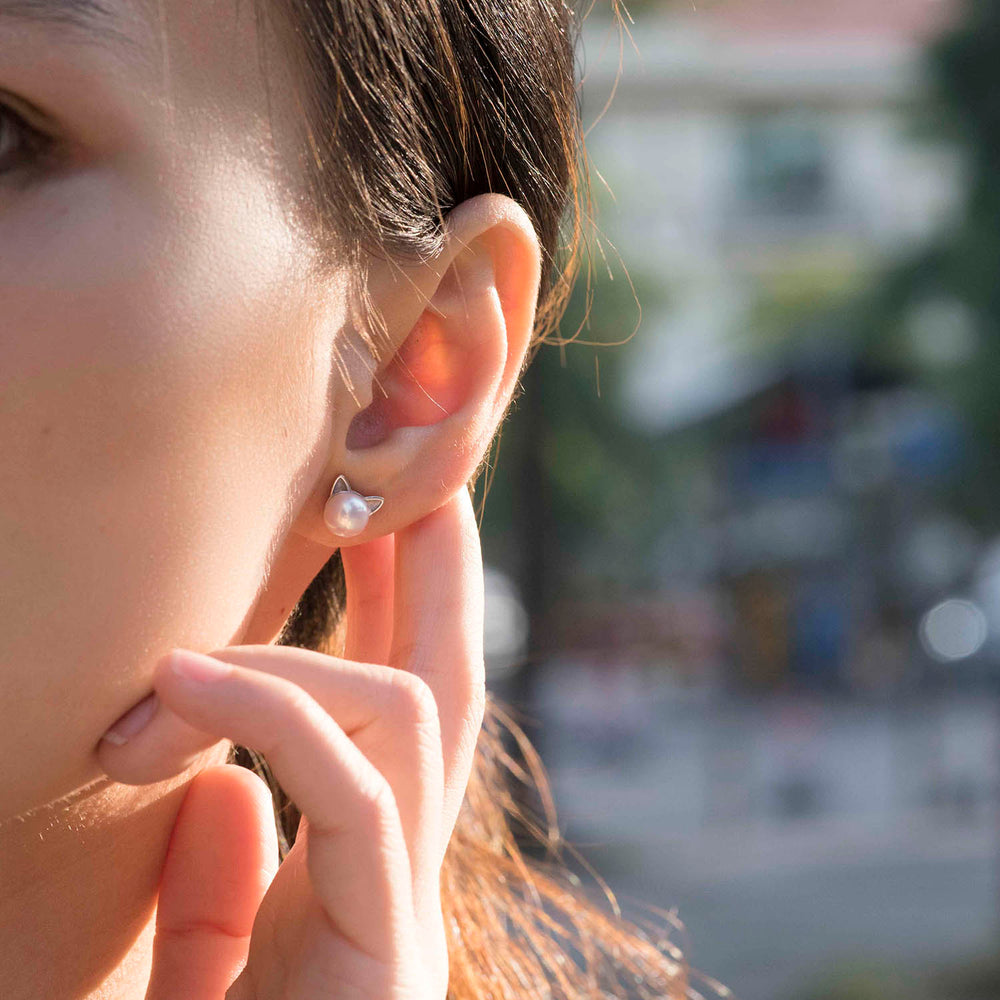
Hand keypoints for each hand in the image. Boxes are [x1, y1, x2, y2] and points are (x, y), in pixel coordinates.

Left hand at [131, 489, 484, 998]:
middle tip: (414, 473)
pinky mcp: (388, 954)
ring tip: (196, 634)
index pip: (395, 719)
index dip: (393, 608)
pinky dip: (270, 714)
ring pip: (412, 713)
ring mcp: (405, 916)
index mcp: (362, 883)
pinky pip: (354, 791)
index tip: (368, 523)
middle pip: (445, 687)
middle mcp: (401, 882)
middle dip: (435, 569)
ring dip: (308, 643)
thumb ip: (213, 895)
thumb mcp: (200, 975)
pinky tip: (180, 682)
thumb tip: (227, 792)